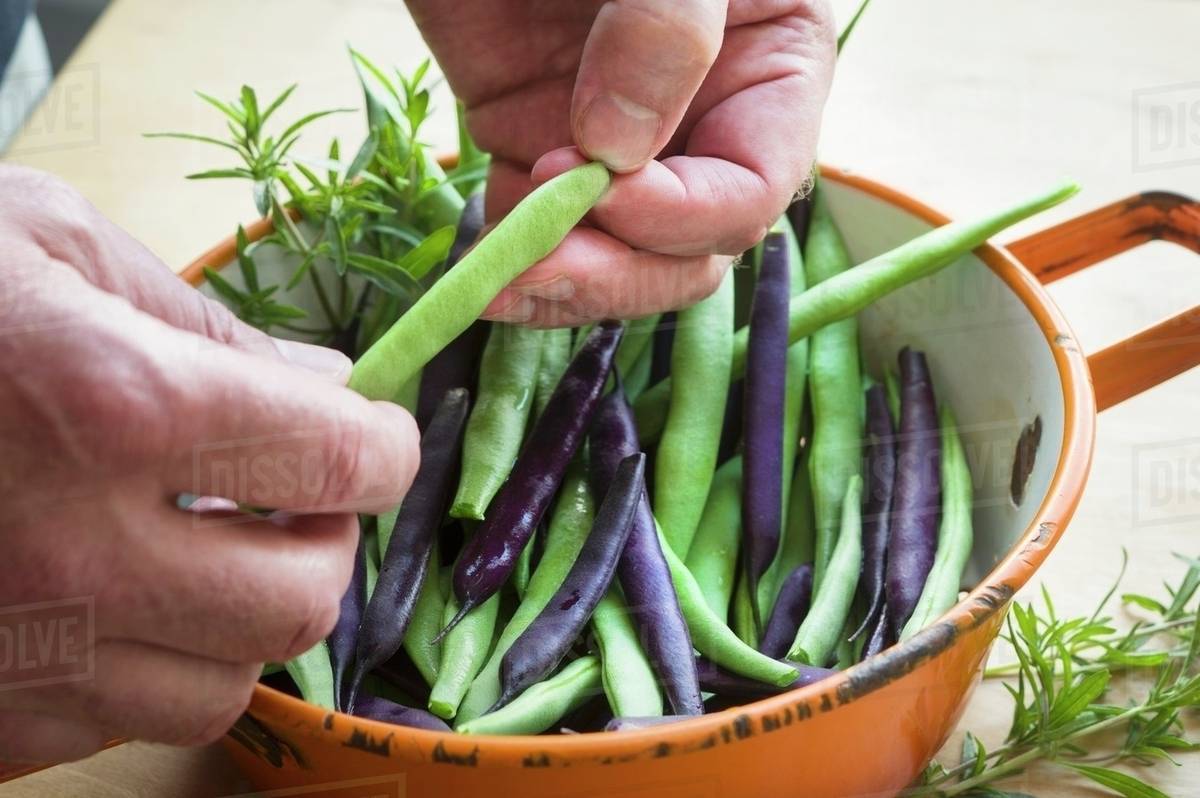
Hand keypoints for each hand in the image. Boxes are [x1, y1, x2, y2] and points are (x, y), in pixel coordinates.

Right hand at [0, 166, 419, 763]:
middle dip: (321, 540)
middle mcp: (79, 555)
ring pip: (221, 686)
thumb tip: (322, 380)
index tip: (369, 435)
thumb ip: (204, 322)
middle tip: (292, 496)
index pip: (340, 462)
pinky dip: (142, 667)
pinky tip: (100, 599)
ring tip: (195, 551)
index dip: (379, 446)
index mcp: (121, 408)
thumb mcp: (45, 249)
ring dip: (238, 617)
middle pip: (301, 599)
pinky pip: (114, 728)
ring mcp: (17, 657)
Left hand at [408, 0, 835, 325]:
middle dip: (620, 270)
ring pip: (617, 258)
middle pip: (688, 249)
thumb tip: (617, 148)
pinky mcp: (535, 140)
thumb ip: (666, 23)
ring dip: (563, 282)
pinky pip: (538, 230)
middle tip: (541, 265)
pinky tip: (483, 261)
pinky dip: (512, 256)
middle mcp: (701, 121)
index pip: (752, 187)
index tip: (607, 187)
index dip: (684, 213)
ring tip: (501, 282)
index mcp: (768, 70)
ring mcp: (617, 140)